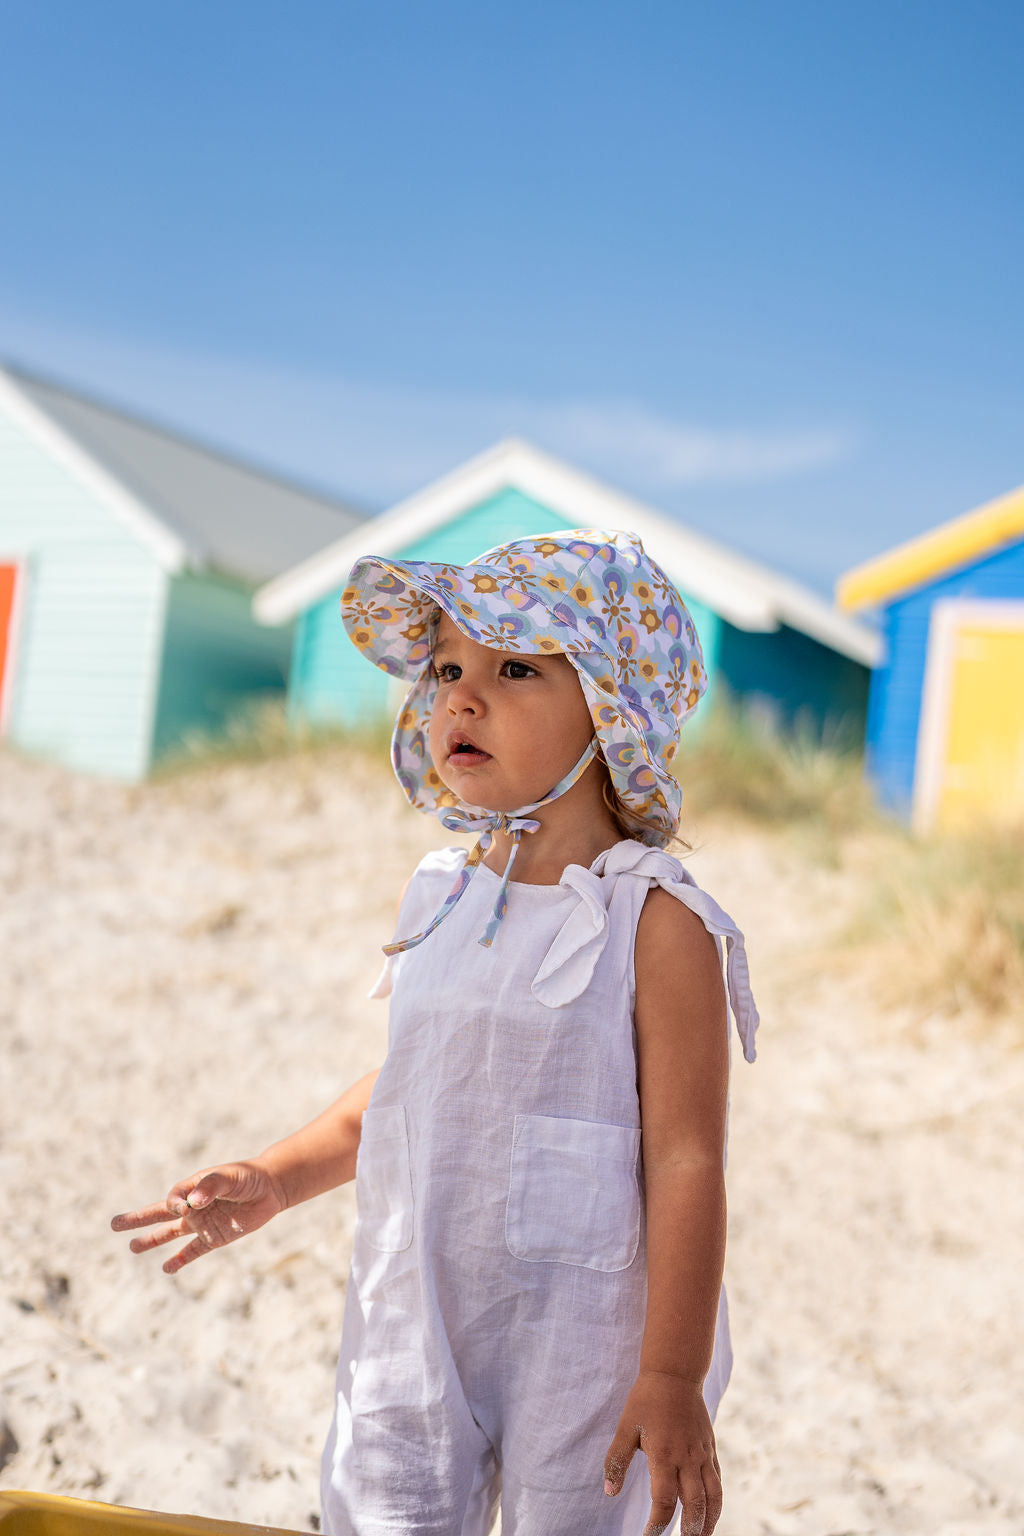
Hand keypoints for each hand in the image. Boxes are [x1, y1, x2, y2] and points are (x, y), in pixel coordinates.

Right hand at [110, 1161, 286, 1274]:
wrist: (271, 1188)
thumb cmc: (249, 1177)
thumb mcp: (230, 1176)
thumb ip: (211, 1186)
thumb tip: (192, 1202)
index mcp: (193, 1187)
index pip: (173, 1199)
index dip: (174, 1204)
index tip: (184, 1208)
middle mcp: (193, 1206)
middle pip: (159, 1214)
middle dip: (137, 1219)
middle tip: (113, 1224)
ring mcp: (202, 1223)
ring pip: (171, 1234)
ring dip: (152, 1241)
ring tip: (132, 1247)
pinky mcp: (214, 1238)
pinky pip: (193, 1251)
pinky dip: (181, 1260)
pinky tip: (167, 1268)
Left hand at [603, 1370, 721, 1535]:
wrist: (675, 1373)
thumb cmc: (646, 1400)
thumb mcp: (626, 1427)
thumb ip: (616, 1460)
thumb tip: (609, 1491)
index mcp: (664, 1455)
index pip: (664, 1501)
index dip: (657, 1524)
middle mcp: (688, 1458)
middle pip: (694, 1504)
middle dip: (689, 1530)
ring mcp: (703, 1454)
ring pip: (713, 1496)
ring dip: (709, 1521)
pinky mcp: (710, 1449)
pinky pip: (718, 1481)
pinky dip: (716, 1502)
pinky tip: (709, 1513)